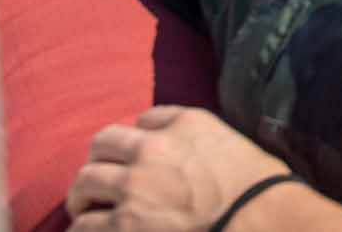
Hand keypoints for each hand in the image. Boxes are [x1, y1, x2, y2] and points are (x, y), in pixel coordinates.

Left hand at [67, 106, 288, 230]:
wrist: (258, 219)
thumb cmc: (258, 187)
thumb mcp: (234, 145)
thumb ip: (201, 140)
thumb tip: (181, 155)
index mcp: (185, 123)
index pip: (144, 119)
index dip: (138, 139)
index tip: (138, 155)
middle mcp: (152, 149)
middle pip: (102, 144)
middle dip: (98, 162)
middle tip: (100, 181)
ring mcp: (133, 188)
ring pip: (83, 182)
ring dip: (83, 196)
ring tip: (86, 208)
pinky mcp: (123, 225)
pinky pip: (83, 225)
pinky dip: (84, 229)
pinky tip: (91, 231)